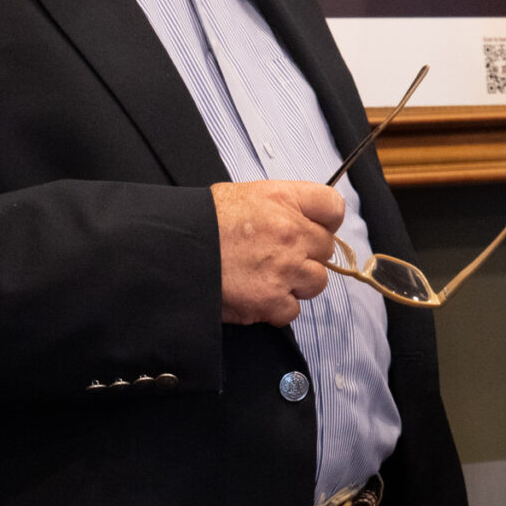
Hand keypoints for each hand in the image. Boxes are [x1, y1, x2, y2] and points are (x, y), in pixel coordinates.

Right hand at [213, 180, 344, 326]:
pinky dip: (277, 307)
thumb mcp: (244, 196)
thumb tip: (300, 219)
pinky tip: (256, 295)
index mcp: (285, 199)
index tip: (313, 227)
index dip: (325, 220)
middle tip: (278, 256)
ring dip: (296, 282)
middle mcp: (292, 232)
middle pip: (326, 248)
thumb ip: (281, 207)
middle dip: (307, 254)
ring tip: (267, 277)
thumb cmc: (203, 222)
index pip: (333, 207)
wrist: (171, 251)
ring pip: (316, 281)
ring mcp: (286, 269)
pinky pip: (293, 309)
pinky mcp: (273, 301)